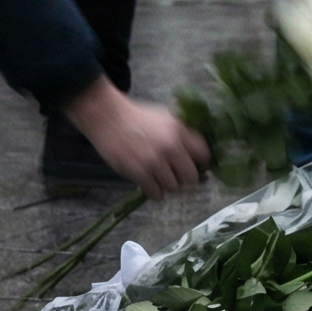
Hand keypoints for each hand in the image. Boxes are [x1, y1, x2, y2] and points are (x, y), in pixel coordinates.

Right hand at [64, 80, 208, 199]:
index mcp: (180, 131)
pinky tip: (150, 185)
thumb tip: (196, 153)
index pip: (204, 155)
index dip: (202, 164)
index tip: (198, 168)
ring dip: (168, 186)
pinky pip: (156, 193)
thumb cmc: (137, 117)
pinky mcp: (138, 173)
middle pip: (191, 177)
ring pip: (173, 187)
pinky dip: (155, 193)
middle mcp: (171, 147)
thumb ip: (182, 134)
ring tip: (159, 178)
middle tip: (178, 177)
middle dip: (186, 179)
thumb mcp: (166, 118)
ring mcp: (154, 161)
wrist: (108, 118)